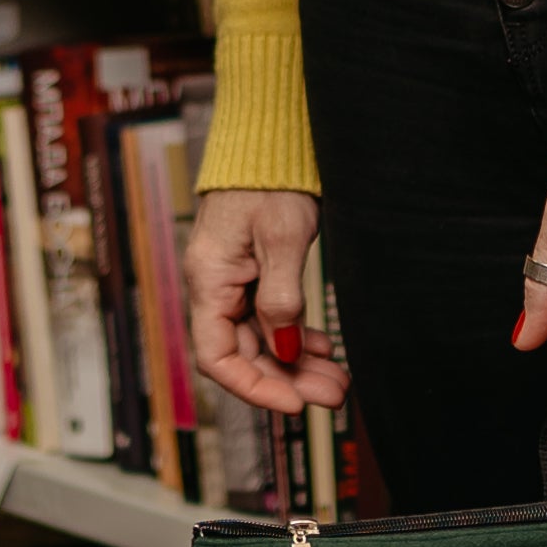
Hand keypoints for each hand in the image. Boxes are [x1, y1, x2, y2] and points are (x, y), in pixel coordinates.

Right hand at [185, 186, 348, 420]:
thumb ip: (281, 298)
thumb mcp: (282, 238)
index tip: (295, 405)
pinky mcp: (252, 274)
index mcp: (209, 280)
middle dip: (287, 381)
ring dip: (297, 364)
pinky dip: (295, 338)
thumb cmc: (270, 180)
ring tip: (337, 381)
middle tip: (333, 396)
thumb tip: (285, 350)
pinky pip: (269, 319)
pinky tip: (323, 348)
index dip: (255, 388)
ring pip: (261, 341)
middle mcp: (214, 286)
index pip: (217, 358)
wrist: (271, 141)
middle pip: (244, 354)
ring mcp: (233, 281)